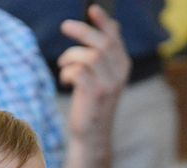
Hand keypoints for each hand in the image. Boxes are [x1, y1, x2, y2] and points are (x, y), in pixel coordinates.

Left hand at [59, 5, 129, 139]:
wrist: (92, 135)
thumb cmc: (93, 103)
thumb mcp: (104, 77)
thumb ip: (107, 55)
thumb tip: (113, 26)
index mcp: (123, 66)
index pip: (115, 38)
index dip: (104, 22)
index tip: (92, 8)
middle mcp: (119, 74)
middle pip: (102, 43)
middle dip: (82, 31)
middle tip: (65, 26)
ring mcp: (109, 85)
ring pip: (89, 56)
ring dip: (70, 56)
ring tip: (63, 65)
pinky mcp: (95, 95)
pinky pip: (79, 72)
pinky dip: (68, 72)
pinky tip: (65, 81)